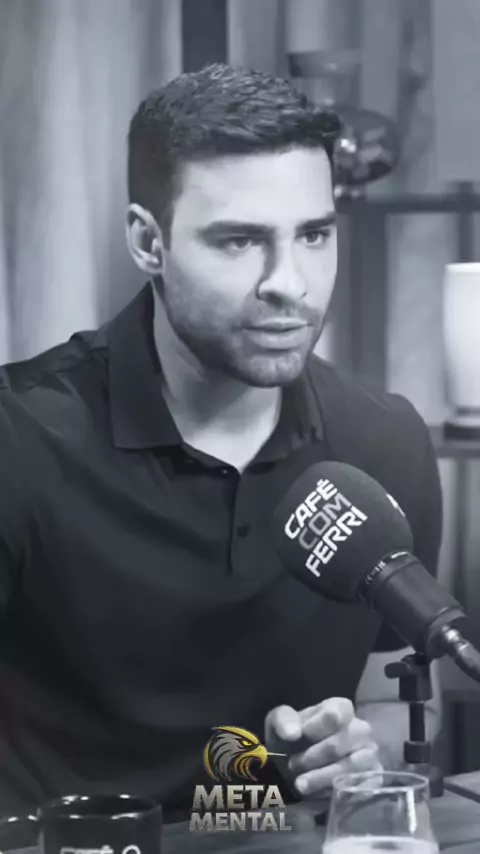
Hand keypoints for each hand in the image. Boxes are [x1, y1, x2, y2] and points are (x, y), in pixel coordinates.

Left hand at [265, 698, 381, 797]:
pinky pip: (358, 787)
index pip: (335, 714)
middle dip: (313, 757)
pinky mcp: (372, 780)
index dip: (315, 727)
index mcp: (340, 709)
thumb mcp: (279, 723)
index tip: (299, 737)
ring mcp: (369, 755)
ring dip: (321, 777)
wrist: (296, 768)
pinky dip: (334, 792)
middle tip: (293, 765)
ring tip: (300, 783)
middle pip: (341, 743)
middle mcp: (360, 730)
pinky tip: (317, 793)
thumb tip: (293, 733)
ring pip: (351, 767)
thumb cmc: (292, 740)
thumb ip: (283, 721)